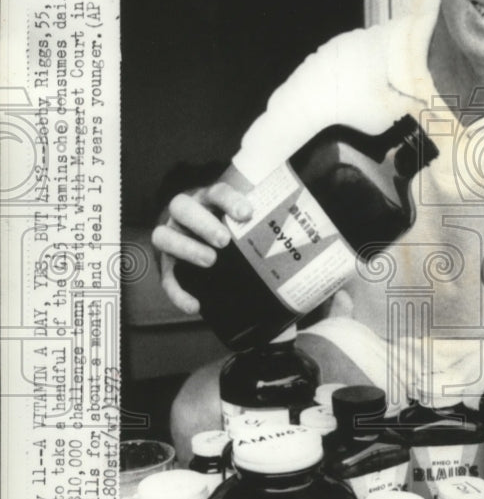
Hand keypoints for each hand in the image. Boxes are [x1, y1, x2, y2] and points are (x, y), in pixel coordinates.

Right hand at [150, 183, 251, 313]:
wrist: (209, 252)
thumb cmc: (234, 236)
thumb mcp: (243, 227)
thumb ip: (263, 233)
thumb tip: (304, 250)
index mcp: (207, 201)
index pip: (216, 193)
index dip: (229, 200)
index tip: (248, 213)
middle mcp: (185, 216)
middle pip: (182, 207)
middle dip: (202, 222)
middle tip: (224, 240)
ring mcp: (172, 238)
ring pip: (163, 236)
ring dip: (186, 247)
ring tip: (210, 261)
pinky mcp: (166, 266)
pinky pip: (165, 279)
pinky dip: (178, 293)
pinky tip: (195, 306)